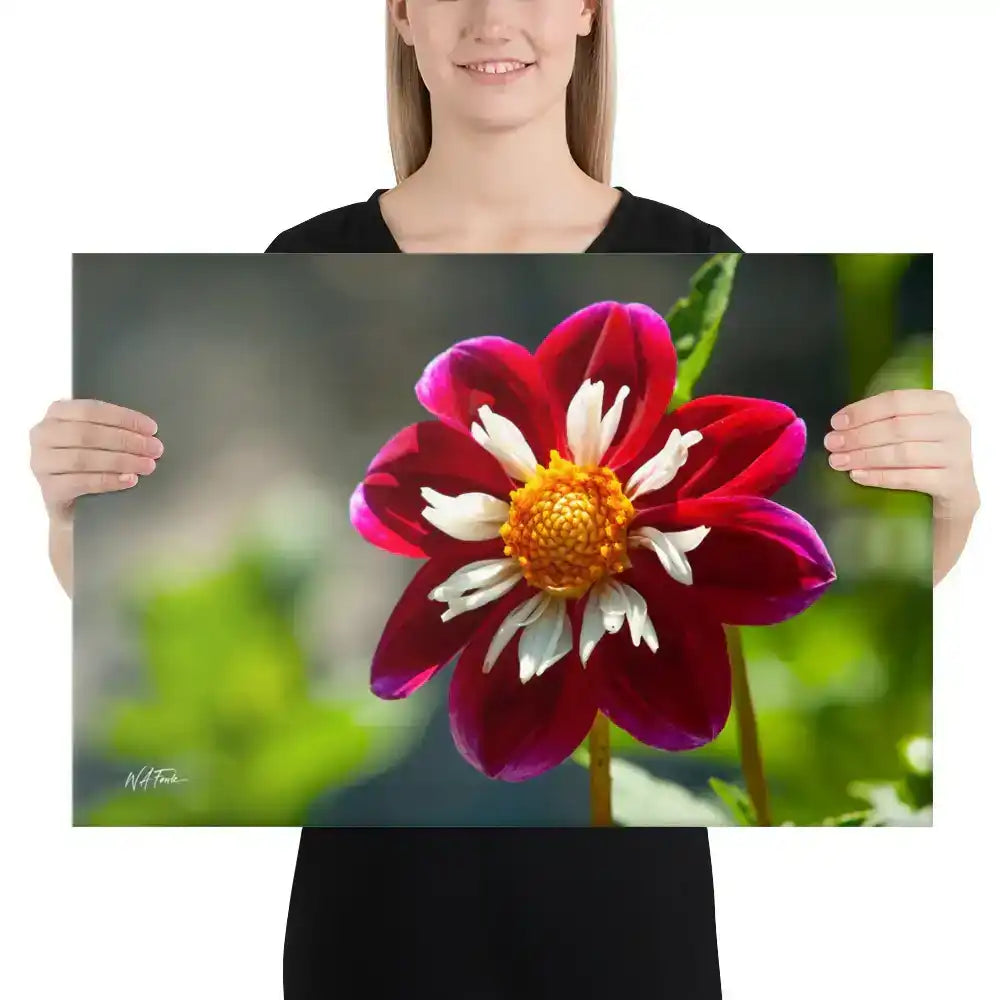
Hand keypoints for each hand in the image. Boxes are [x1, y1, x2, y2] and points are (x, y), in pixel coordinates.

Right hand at [29, 398, 161, 524]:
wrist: (72, 504)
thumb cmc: (89, 463)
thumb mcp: (98, 440)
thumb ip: (114, 430)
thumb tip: (148, 434)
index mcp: (57, 414)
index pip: (92, 410)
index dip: (125, 418)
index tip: (151, 428)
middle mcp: (43, 435)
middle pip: (88, 434)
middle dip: (127, 441)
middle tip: (154, 448)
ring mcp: (42, 463)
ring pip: (84, 459)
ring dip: (121, 461)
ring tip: (147, 465)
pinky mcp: (49, 489)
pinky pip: (81, 482)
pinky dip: (109, 480)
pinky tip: (129, 480)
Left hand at [823, 388, 978, 518]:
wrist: (956, 491)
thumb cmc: (925, 453)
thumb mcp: (914, 428)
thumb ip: (886, 420)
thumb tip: (840, 426)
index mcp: (941, 403)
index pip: (897, 401)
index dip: (863, 411)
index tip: (836, 422)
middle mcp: (954, 425)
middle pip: (897, 427)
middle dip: (858, 436)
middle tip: (832, 444)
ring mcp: (958, 454)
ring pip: (902, 453)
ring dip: (864, 457)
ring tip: (838, 461)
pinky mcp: (954, 482)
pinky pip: (910, 478)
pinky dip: (880, 477)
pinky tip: (857, 476)